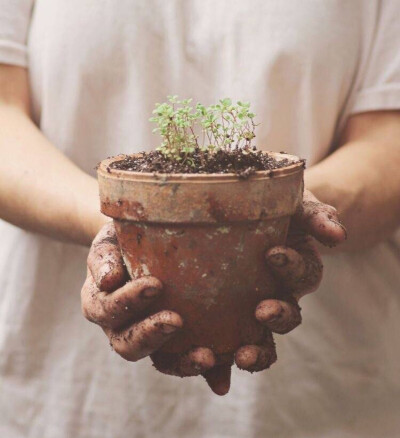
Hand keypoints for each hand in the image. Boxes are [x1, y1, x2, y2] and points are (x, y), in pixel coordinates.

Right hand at [81, 223, 216, 376]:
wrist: (140, 243)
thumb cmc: (123, 239)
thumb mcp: (110, 240)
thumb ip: (105, 257)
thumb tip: (108, 280)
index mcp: (100, 303)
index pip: (109, 309)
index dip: (129, 302)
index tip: (156, 284)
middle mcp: (119, 327)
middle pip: (127, 344)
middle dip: (151, 334)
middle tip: (176, 319)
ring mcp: (146, 338)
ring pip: (158, 361)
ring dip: (181, 362)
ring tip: (207, 356)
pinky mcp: (172, 343)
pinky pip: (184, 360)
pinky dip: (205, 372)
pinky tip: (222, 380)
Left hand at [226, 190, 346, 381]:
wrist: (245, 217)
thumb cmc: (274, 208)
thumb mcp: (295, 204)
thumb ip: (317, 216)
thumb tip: (338, 236)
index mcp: (296, 268)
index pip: (301, 273)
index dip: (292, 267)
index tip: (273, 254)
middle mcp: (279, 293)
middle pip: (287, 316)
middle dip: (278, 317)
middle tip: (263, 311)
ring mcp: (253, 309)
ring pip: (262, 339)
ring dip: (256, 351)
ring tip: (240, 358)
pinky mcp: (226, 321)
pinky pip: (227, 345)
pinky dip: (222, 366)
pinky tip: (214, 381)